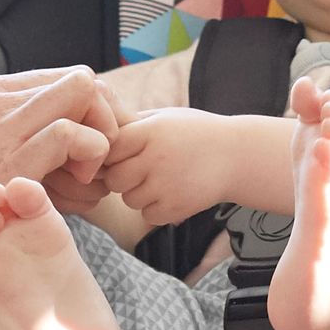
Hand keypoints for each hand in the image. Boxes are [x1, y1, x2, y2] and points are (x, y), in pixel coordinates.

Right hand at [0, 67, 119, 329]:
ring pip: (82, 94)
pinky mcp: (6, 162)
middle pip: (80, 80)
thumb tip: (66, 139)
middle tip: (91, 171)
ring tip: (82, 186)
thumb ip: (13, 139)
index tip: (85, 158)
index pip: (62, 79)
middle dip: (102, 123)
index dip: (90, 116)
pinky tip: (75, 195)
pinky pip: (72, 135)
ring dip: (100, 141)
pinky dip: (91, 160)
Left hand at [102, 108, 238, 225]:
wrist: (238, 156)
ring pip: (128, 199)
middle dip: (121, 175)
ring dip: (138, 193)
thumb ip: (129, 120)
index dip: (112, 152)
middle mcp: (156, 158)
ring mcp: (167, 185)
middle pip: (114, 178)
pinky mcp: (177, 208)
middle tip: (140, 168)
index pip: (108, 147)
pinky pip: (147, 215)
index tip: (124, 152)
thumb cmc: (194, 133)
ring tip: (160, 179)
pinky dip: (155, 209)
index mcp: (150, 132)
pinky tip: (171, 193)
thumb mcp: (163, 117)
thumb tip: (91, 115)